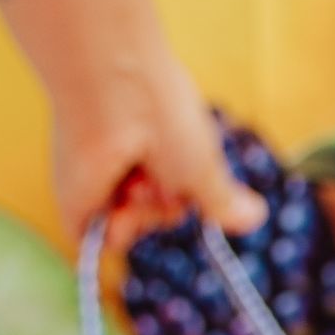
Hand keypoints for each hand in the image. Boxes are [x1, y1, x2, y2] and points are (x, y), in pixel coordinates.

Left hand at [52, 32, 266, 246]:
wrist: (116, 92)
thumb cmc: (165, 117)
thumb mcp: (205, 166)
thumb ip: (223, 200)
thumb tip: (258, 216)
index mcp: (159, 149)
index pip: (178, 194)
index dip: (187, 195)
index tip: (185, 174)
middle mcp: (128, 164)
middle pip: (157, 215)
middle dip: (164, 205)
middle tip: (159, 173)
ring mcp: (101, 182)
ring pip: (129, 229)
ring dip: (141, 213)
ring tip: (137, 179)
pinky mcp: (75, 201)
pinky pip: (98, 241)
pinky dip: (112, 233)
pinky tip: (118, 206)